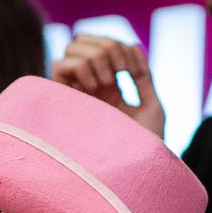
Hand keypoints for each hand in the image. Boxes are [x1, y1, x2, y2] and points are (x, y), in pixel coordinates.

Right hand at [51, 34, 166, 139]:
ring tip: (107, 84)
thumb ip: (143, 76)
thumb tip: (133, 44)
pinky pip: (59, 64)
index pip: (106, 46)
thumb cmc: (145, 148)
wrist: (133, 171)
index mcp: (110, 88)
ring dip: (95, 57)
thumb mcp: (152, 106)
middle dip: (108, 47)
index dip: (122, 48)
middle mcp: (88, 88)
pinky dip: (80, 67)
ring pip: (72, 48)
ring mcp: (74, 93)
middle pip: (86, 41)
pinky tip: (93, 88)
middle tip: (121, 73)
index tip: (135, 71)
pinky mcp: (61, 101)